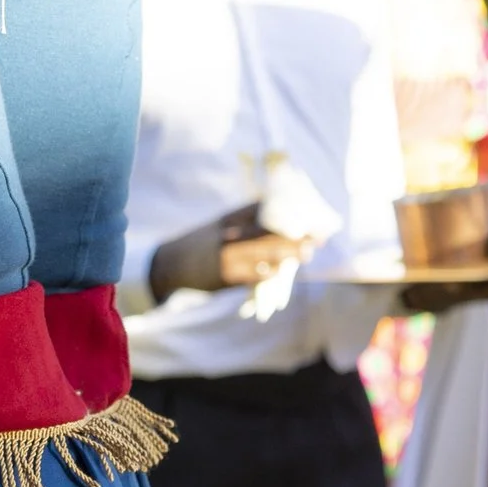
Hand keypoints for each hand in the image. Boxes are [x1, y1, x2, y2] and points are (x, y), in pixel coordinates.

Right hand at [147, 202, 312, 293]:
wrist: (172, 264)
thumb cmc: (203, 242)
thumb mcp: (221, 224)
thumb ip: (246, 217)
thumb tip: (276, 209)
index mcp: (230, 219)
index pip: (263, 212)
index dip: (288, 215)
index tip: (308, 217)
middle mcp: (229, 235)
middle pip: (268, 234)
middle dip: (294, 237)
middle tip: (315, 240)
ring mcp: (227, 257)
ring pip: (264, 255)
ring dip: (287, 255)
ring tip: (304, 254)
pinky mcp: (225, 277)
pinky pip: (253, 275)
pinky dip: (269, 273)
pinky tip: (281, 271)